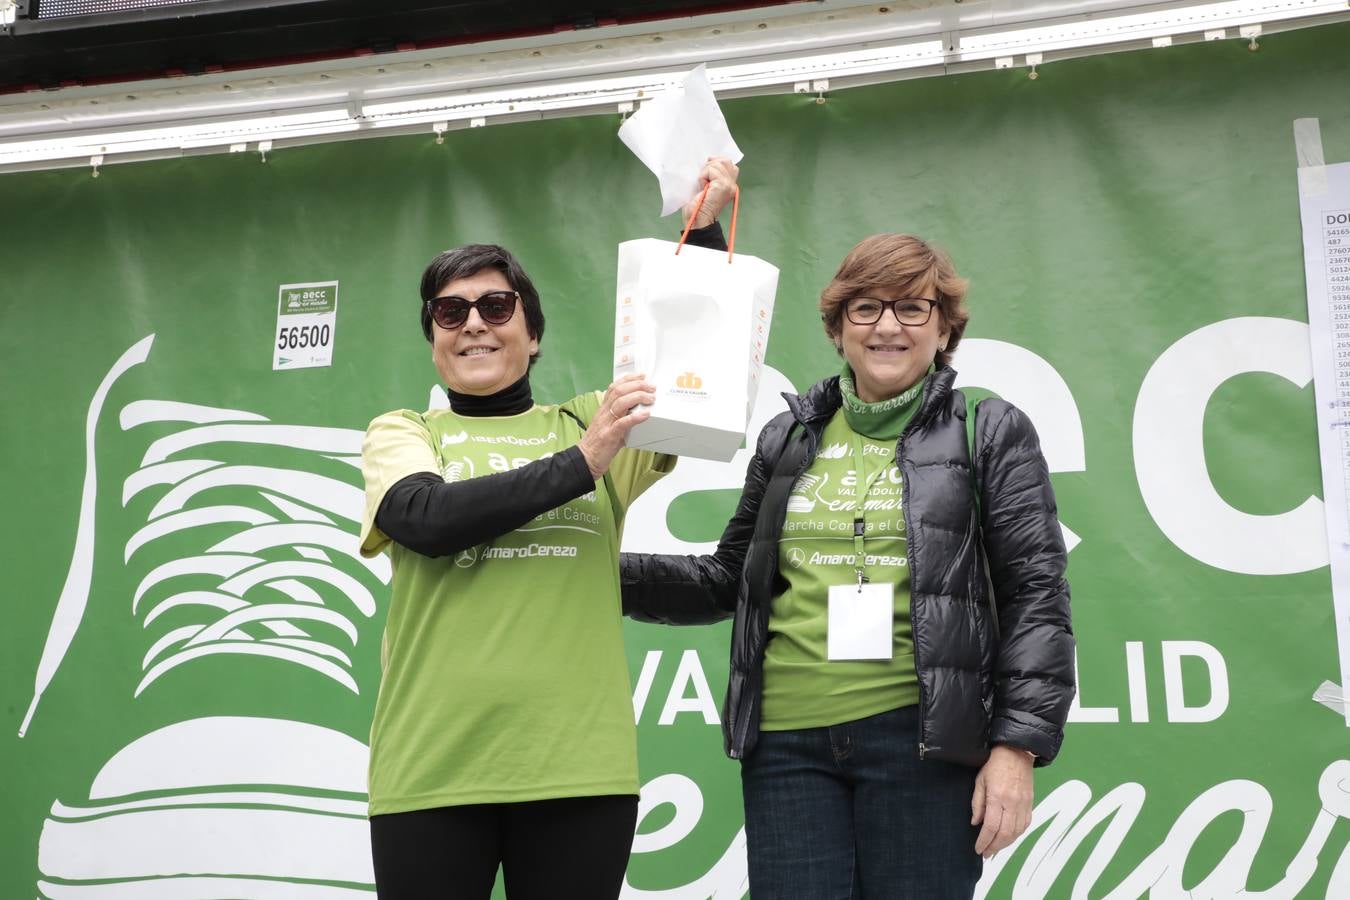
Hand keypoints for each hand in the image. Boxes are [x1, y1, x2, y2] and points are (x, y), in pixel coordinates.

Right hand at [577, 374, 655, 478]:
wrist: (586, 459)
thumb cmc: (598, 443)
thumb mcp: (609, 425)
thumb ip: (622, 418)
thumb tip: (639, 413)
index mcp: (604, 409)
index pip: (614, 387)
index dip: (629, 379)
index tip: (642, 376)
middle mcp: (604, 413)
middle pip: (619, 391)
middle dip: (637, 385)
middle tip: (651, 386)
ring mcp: (606, 423)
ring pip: (620, 402)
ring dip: (638, 397)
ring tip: (651, 398)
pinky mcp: (609, 436)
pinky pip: (622, 423)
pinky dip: (635, 417)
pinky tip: (645, 414)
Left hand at [682, 156, 739, 228]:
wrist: (697, 220)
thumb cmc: (697, 205)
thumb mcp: (706, 185)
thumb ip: (712, 174)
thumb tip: (709, 159)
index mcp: (730, 185)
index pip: (729, 164)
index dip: (717, 162)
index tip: (706, 170)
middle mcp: (732, 185)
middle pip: (725, 161)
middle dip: (711, 165)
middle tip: (703, 179)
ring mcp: (729, 185)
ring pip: (717, 164)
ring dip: (705, 172)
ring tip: (703, 185)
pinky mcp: (722, 185)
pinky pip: (711, 170)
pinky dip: (703, 176)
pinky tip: (702, 187)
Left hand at [971, 744, 1034, 858]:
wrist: (1017, 752)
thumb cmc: (995, 764)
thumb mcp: (980, 781)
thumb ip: (977, 803)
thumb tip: (976, 823)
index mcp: (998, 796)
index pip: (991, 826)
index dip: (984, 841)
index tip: (979, 848)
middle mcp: (1012, 803)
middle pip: (1005, 833)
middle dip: (995, 846)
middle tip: (987, 853)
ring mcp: (1023, 804)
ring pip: (1017, 832)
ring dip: (1006, 843)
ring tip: (996, 847)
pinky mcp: (1030, 803)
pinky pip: (1025, 825)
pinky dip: (1016, 835)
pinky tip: (1009, 837)